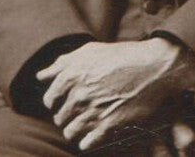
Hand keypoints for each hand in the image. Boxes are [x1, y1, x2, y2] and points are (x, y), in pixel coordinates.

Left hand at [37, 38, 194, 149]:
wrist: (155, 67)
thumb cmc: (123, 56)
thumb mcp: (91, 51)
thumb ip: (63, 63)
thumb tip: (39, 75)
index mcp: (72, 75)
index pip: (49, 99)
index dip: (56, 101)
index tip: (68, 100)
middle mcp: (80, 94)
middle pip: (60, 117)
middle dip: (68, 115)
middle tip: (83, 108)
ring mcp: (93, 112)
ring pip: (70, 132)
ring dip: (77, 129)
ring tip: (90, 120)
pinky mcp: (108, 126)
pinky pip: (85, 144)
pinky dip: (89, 140)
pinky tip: (98, 130)